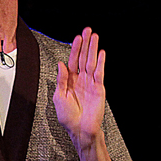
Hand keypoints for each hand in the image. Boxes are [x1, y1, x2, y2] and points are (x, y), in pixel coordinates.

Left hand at [54, 27, 105, 145]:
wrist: (79, 130)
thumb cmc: (68, 117)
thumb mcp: (59, 97)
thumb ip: (61, 80)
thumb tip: (61, 64)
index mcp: (70, 80)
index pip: (73, 60)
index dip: (75, 49)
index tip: (77, 37)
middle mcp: (81, 79)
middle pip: (84, 58)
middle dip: (86, 44)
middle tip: (88, 30)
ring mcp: (90, 83)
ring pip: (92, 62)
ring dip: (93, 49)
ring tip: (95, 37)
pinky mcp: (99, 88)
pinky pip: (99, 73)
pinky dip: (101, 62)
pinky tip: (101, 53)